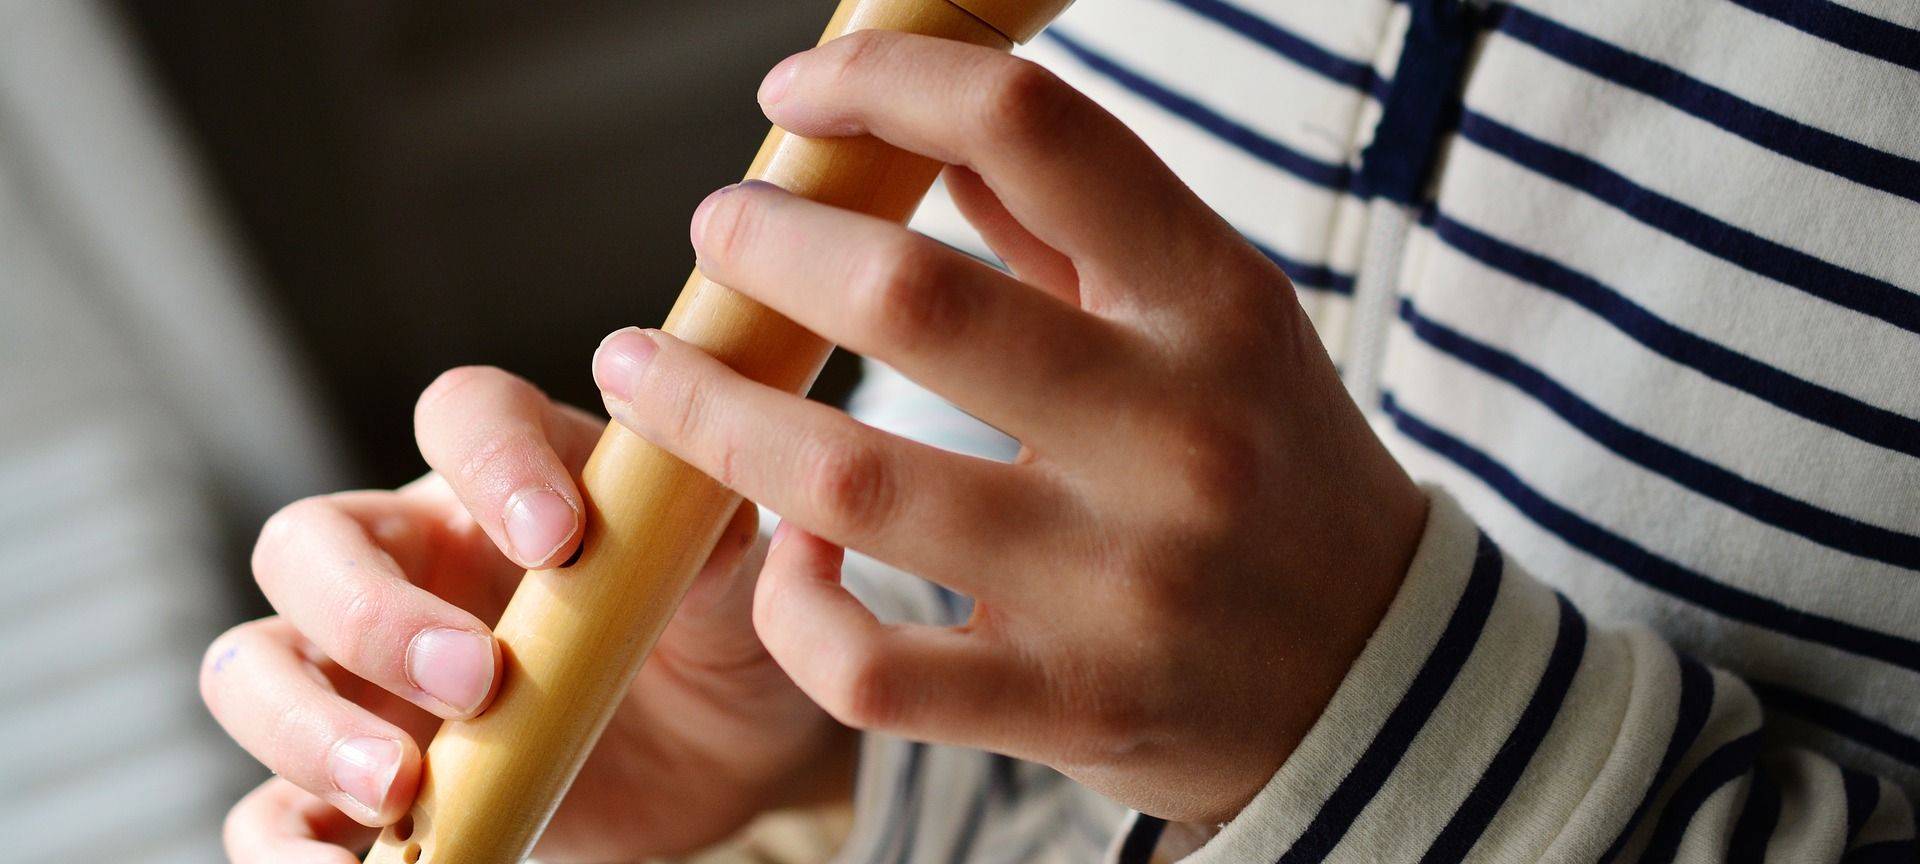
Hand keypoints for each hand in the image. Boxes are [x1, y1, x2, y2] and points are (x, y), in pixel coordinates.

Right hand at [202, 368, 851, 862]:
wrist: (725, 754)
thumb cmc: (715, 635)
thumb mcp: (732, 583)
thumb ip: (704, 539)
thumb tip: (697, 491)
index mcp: (503, 482)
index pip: (462, 416)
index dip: (493, 460)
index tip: (560, 538)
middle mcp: (410, 564)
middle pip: (309, 545)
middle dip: (372, 613)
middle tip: (477, 680)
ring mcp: (367, 676)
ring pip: (253, 668)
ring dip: (304, 726)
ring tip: (397, 789)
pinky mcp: (358, 784)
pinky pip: (268, 809)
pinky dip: (285, 842)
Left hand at [589, 31, 1428, 823]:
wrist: (1372, 674)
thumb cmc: (1267, 465)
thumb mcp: (1213, 317)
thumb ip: (1074, 220)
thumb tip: (922, 119)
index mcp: (1214, 305)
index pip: (1035, 130)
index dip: (888, 82)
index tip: (801, 93)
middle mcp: (1175, 435)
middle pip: (909, 300)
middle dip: (765, 248)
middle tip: (714, 234)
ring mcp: (1118, 583)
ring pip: (848, 484)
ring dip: (712, 414)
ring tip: (651, 374)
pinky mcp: (1066, 705)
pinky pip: (866, 665)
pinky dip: (792, 605)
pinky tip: (788, 558)